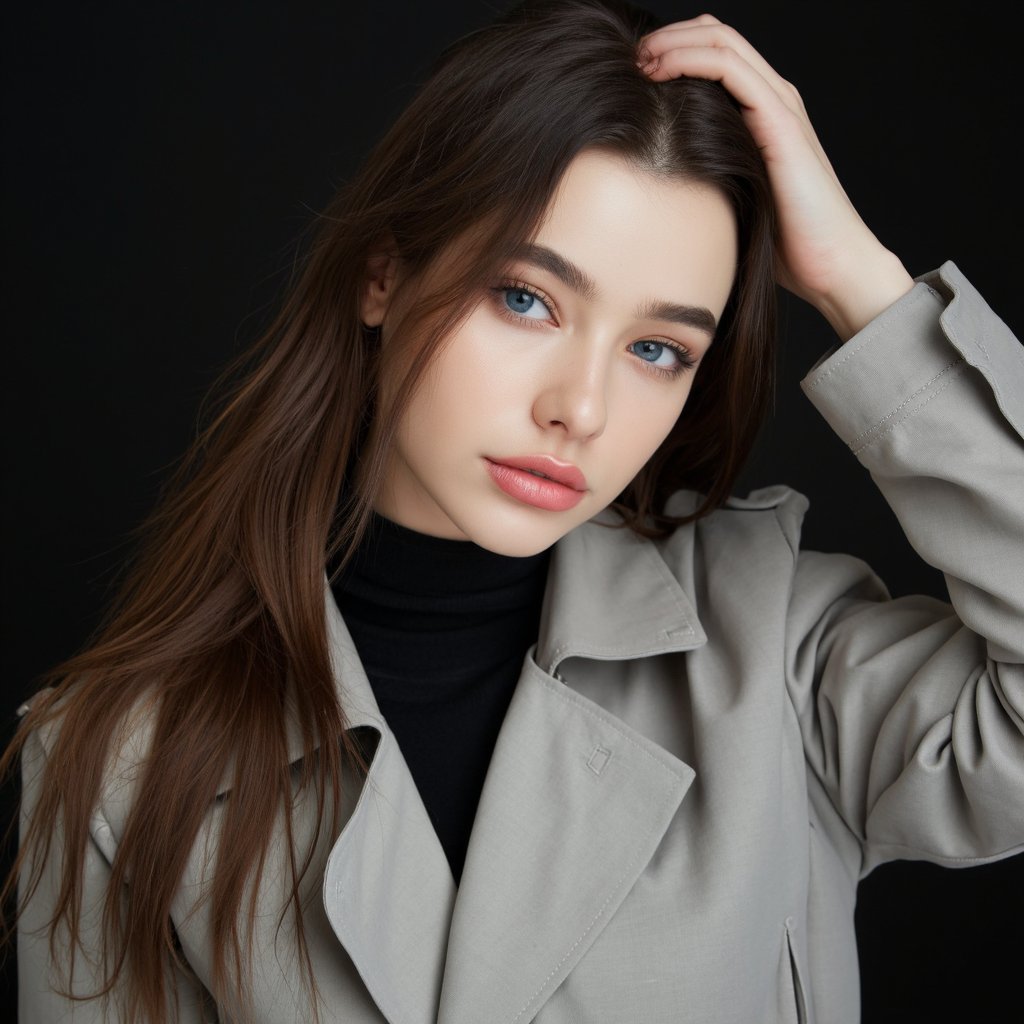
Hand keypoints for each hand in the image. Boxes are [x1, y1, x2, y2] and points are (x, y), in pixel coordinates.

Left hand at [637, 15, 914, 340]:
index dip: (674, 49)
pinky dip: (692, 60)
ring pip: (722, 43)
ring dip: (674, 42)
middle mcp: (773, 100)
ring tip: (639, 58)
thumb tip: (653, 183)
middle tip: (630, 56)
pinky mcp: (780, 121)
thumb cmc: (781, 246)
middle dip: (668, 37)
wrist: (831, 266)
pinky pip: (731, 71)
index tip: (633, 71)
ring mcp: (779, 106)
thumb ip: (705, 177)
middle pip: (716, 37)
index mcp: (761, 114)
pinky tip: (661, 72)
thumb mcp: (730, 201)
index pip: (716, 55)